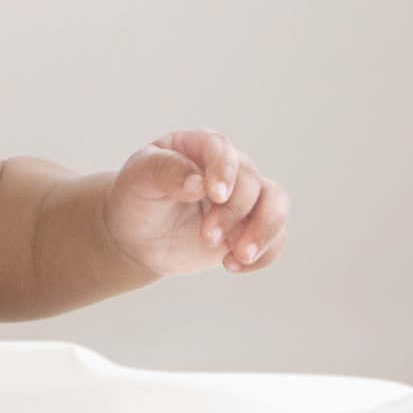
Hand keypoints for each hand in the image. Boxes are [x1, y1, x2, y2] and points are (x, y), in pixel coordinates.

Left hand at [104, 128, 288, 277]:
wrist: (137, 235)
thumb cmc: (136, 199)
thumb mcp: (138, 179)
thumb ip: (165, 172)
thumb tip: (198, 182)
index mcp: (198, 146)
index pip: (221, 148)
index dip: (223, 169)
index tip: (215, 195)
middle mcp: (228, 168)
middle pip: (251, 181)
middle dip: (233, 212)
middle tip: (206, 236)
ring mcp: (243, 198)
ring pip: (276, 203)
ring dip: (264, 231)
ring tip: (240, 256)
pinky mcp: (250, 227)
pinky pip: (276, 236)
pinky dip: (264, 253)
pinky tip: (232, 266)